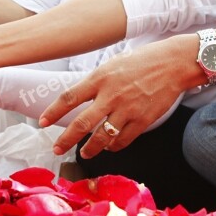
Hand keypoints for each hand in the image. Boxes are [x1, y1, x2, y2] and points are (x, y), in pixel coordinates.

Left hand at [40, 37, 193, 158]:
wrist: (173, 64)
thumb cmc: (142, 61)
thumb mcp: (113, 64)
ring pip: (102, 137)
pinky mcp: (143, 120)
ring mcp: (127, 109)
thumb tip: (80, 99)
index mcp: (100, 78)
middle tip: (57, 149)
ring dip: (90, 149)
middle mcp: (110, 95)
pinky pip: (123, 140)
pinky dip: (114, 146)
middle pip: (81, 124)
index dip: (53, 112)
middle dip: (66, 140)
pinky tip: (110, 147)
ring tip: (84, 153)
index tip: (42, 123)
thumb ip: (96, 82)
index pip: (69, 98)